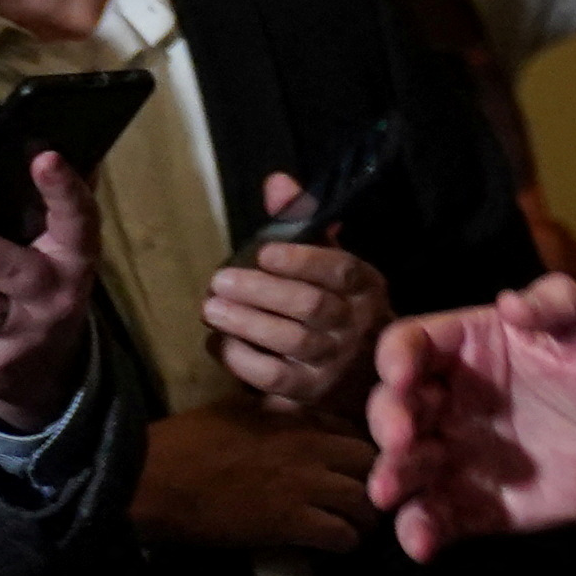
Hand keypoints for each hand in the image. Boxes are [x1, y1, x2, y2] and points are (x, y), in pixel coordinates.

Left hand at [0, 150, 99, 431]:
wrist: (44, 372)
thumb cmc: (44, 282)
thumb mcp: (61, 251)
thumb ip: (51, 208)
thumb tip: (37, 140)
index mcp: (75, 258)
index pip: (77, 219)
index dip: (62, 190)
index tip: (42, 156)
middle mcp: (52, 298)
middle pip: (9, 271)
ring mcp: (17, 336)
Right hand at [134, 404, 384, 553]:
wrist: (156, 476)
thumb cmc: (188, 439)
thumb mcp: (239, 409)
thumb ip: (276, 413)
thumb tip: (292, 415)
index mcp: (298, 419)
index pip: (357, 429)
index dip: (366, 449)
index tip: (364, 465)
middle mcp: (311, 448)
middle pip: (373, 463)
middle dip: (381, 480)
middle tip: (372, 498)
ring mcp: (303, 486)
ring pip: (365, 501)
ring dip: (367, 516)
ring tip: (360, 526)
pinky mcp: (287, 523)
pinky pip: (338, 533)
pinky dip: (345, 542)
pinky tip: (340, 545)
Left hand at [206, 172, 395, 412]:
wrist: (363, 373)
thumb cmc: (338, 305)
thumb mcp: (331, 261)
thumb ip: (303, 221)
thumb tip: (276, 182)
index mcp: (365, 285)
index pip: (340, 268)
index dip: (302, 260)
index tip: (263, 252)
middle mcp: (356, 323)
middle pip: (311, 306)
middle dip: (261, 291)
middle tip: (219, 281)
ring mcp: (335, 362)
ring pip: (291, 341)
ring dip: (246, 323)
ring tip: (211, 308)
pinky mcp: (310, 392)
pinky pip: (274, 377)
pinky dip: (242, 359)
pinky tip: (219, 342)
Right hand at [367, 276, 575, 557]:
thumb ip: (558, 306)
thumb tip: (511, 302)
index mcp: (474, 347)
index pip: (414, 342)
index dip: (398, 356)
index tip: (403, 375)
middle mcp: (452, 400)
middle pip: (395, 405)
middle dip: (388, 418)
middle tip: (402, 436)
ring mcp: (458, 455)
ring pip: (405, 464)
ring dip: (392, 476)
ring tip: (391, 492)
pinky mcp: (473, 505)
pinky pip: (436, 518)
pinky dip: (420, 530)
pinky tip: (422, 540)